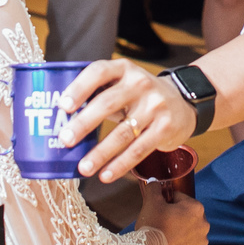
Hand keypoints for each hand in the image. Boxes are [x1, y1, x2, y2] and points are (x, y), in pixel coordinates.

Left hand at [57, 59, 196, 182]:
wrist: (182, 101)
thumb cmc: (139, 95)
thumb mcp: (122, 84)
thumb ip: (98, 94)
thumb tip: (61, 120)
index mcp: (124, 69)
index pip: (99, 72)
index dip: (79, 87)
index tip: (63, 106)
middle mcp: (140, 84)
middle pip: (107, 103)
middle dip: (83, 124)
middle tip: (65, 140)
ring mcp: (155, 106)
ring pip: (123, 132)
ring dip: (100, 153)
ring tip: (83, 168)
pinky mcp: (165, 127)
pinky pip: (139, 149)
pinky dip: (121, 165)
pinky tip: (106, 175)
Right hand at [136, 182, 207, 244]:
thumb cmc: (153, 225)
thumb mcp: (151, 201)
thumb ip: (154, 188)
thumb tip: (154, 181)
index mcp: (196, 208)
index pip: (180, 198)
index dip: (167, 201)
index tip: (159, 208)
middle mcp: (204, 224)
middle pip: (187, 215)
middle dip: (176, 216)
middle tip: (161, 221)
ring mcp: (201, 242)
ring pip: (189, 231)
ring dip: (180, 231)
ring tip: (164, 235)